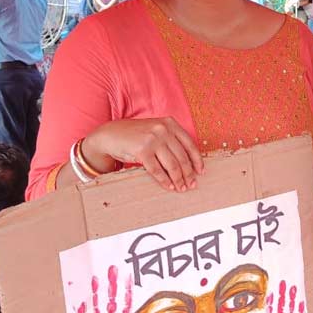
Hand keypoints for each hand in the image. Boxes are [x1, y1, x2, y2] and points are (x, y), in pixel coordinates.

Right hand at [86, 117, 203, 191]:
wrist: (111, 135)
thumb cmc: (136, 135)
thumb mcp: (156, 131)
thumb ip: (171, 141)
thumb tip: (189, 163)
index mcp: (170, 123)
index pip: (190, 144)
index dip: (197, 160)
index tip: (201, 172)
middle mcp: (163, 130)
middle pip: (182, 157)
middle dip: (188, 174)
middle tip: (192, 185)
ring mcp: (153, 140)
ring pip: (172, 165)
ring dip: (178, 180)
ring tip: (181, 188)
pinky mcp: (142, 151)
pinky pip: (157, 170)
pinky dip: (164, 181)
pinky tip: (169, 187)